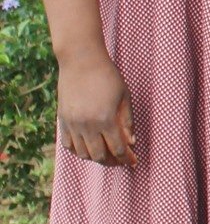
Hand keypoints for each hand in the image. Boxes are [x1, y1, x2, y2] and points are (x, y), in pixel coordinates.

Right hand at [56, 51, 135, 166]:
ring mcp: (72, 124)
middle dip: (112, 162)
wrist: (81, 62)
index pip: (117, 149)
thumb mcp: (125, 96)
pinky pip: (68, 145)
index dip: (126, 158)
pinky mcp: (62, 120)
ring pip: (82, 153)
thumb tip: (132, 142)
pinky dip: (78, 151)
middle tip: (120, 161)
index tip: (133, 162)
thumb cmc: (108, 76)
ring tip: (106, 155)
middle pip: (99, 156)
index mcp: (106, 119)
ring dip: (95, 158)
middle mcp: (87, 125)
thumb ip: (127, 121)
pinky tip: (87, 149)